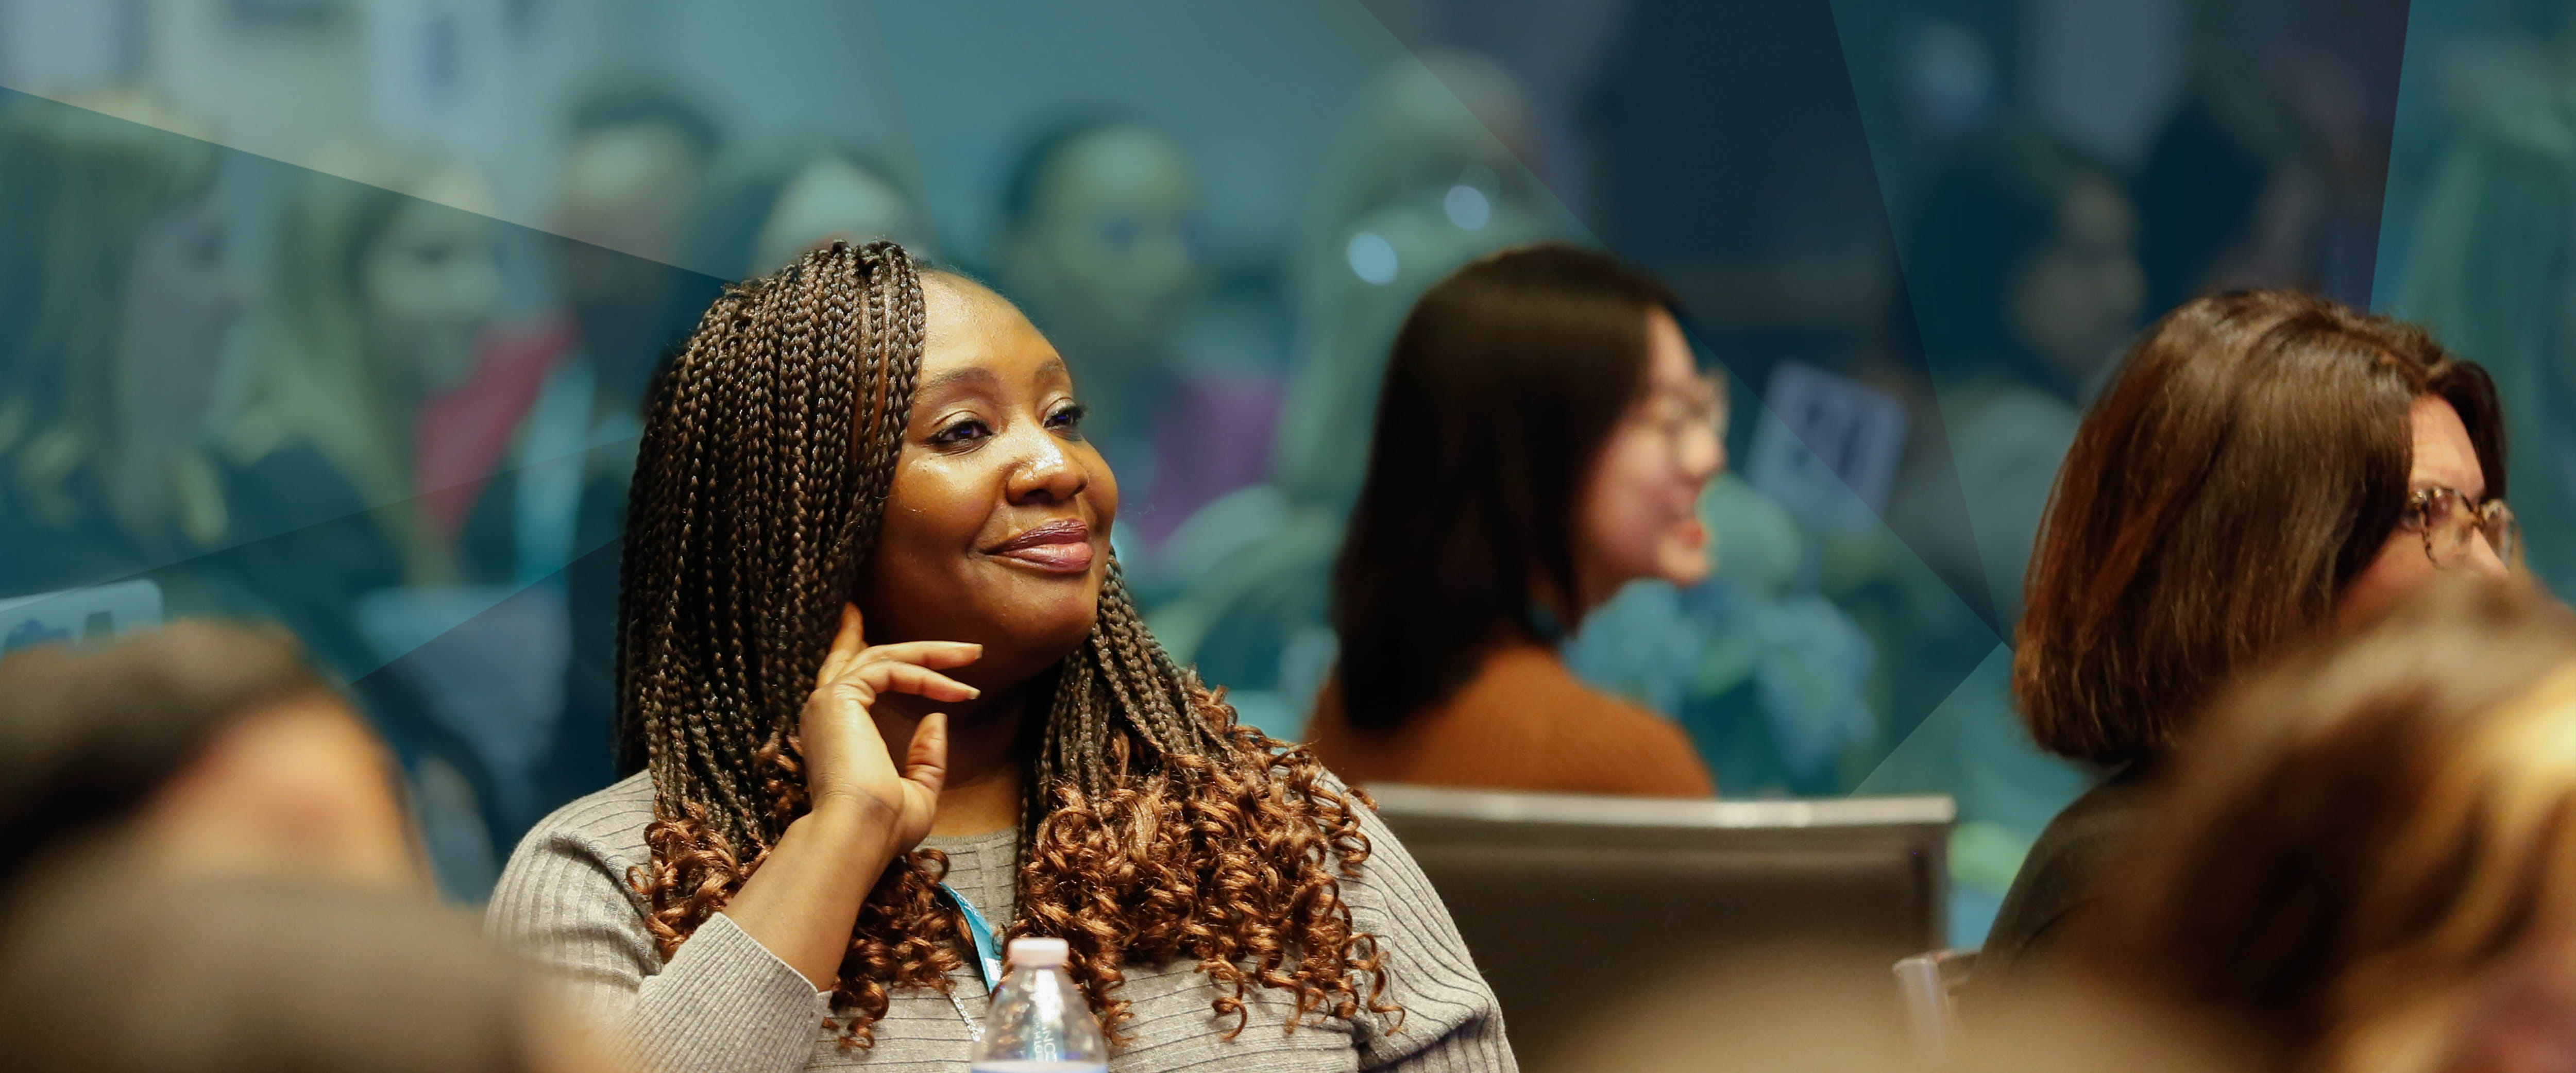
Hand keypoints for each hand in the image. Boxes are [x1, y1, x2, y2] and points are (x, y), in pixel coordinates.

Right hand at [800, 604, 980, 852]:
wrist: (858, 835)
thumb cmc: (882, 828)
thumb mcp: (917, 792)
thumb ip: (926, 757)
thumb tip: (936, 718)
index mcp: (836, 734)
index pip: (860, 684)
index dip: (901, 668)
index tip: (951, 675)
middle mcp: (825, 712)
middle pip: (867, 657)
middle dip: (917, 648)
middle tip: (966, 648)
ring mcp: (828, 701)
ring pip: (883, 657)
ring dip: (932, 653)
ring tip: (974, 653)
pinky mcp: (839, 696)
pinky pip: (890, 670)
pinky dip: (927, 675)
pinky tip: (960, 692)